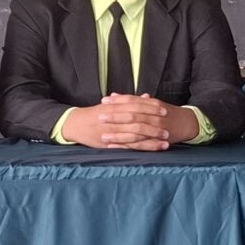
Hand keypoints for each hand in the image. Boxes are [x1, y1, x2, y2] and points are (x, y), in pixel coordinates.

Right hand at [62, 95, 180, 149]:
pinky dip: (144, 147)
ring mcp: (114, 132)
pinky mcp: (112, 143)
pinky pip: (131, 146)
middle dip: (154, 123)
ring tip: (166, 140)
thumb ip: (129, 101)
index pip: (136, 106)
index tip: (164, 109)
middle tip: (168, 126)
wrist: (76, 124)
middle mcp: (115, 119)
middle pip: (139, 121)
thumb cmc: (95, 114)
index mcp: (116, 107)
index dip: (151, 108)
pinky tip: (154, 149)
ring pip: (136, 135)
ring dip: (152, 138)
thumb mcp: (111, 105)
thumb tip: (146, 96)